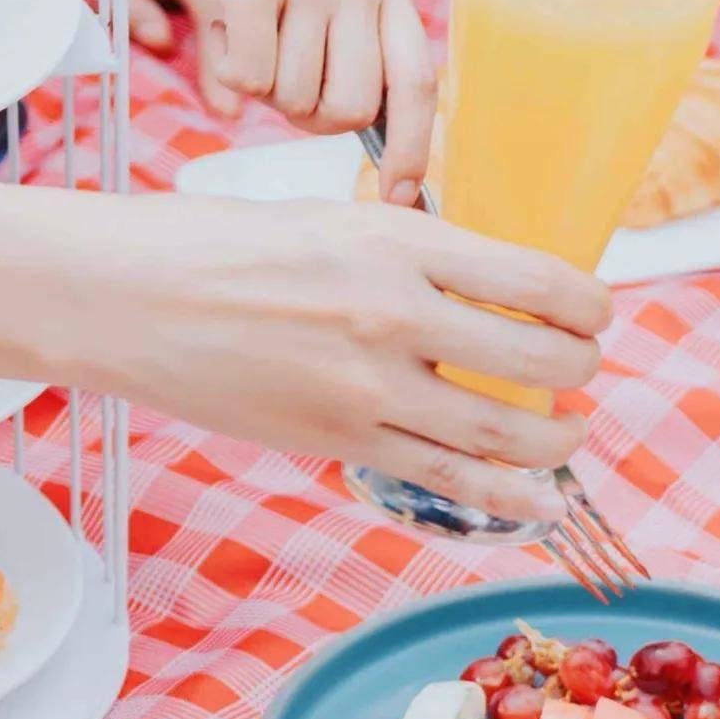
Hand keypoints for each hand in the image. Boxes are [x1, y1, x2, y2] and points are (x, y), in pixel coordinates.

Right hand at [59, 196, 610, 519]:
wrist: (124, 298)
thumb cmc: (220, 245)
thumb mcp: (332, 217)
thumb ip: (412, 251)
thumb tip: (490, 282)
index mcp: (397, 241)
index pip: (538, 278)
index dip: (590, 304)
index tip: (595, 313)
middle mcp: (393, 315)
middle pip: (539, 360)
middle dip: (583, 371)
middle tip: (583, 371)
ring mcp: (367, 389)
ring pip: (505, 433)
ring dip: (558, 439)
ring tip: (569, 433)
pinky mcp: (339, 443)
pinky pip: (449, 482)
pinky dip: (509, 497)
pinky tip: (542, 501)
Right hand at [119, 0, 435, 192]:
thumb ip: (342, 56)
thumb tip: (366, 137)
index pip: (417, 83)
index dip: (413, 147)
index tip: (400, 195)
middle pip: (352, 108)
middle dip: (309, 117)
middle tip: (279, 79)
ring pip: (294, 98)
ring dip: (262, 88)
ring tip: (248, 35)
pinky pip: (250, 76)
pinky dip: (229, 69)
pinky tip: (223, 27)